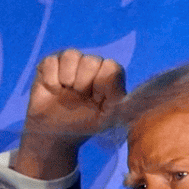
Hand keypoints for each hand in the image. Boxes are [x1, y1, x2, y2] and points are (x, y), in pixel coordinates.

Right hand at [13, 48, 125, 178]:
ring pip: (71, 55)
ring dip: (68, 79)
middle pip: (92, 61)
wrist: (55, 133)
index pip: (112, 68)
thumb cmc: (85, 125)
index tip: (97, 100)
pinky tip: (54, 90)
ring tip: (66, 92)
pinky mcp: (50, 63)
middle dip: (84, 83)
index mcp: (109, 76)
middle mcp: (92, 65)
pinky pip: (51, 62)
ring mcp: (71, 62)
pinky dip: (52, 81)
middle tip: (80, 96)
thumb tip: (138, 103)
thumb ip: (123, 110)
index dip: (103, 84)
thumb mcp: (107, 121)